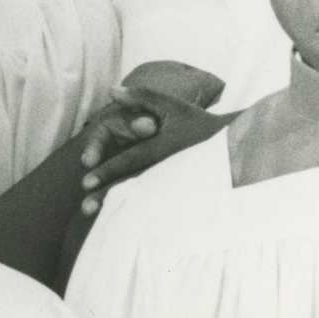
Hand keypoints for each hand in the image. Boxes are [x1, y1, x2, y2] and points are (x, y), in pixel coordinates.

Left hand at [74, 70, 229, 213]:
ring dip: (119, 209)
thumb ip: (141, 98)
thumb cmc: (199, 123)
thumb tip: (111, 91)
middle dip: (108, 195)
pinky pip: (156, 207)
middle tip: (84, 205)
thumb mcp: (172, 106)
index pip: (131, 160)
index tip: (85, 181)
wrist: (234, 145)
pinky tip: (122, 226)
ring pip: (142, 199)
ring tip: (96, 217)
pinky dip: (138, 215)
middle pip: (133, 185)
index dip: (107, 170)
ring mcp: (174, 186)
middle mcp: (167, 169)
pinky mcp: (180, 197)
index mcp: (163, 148)